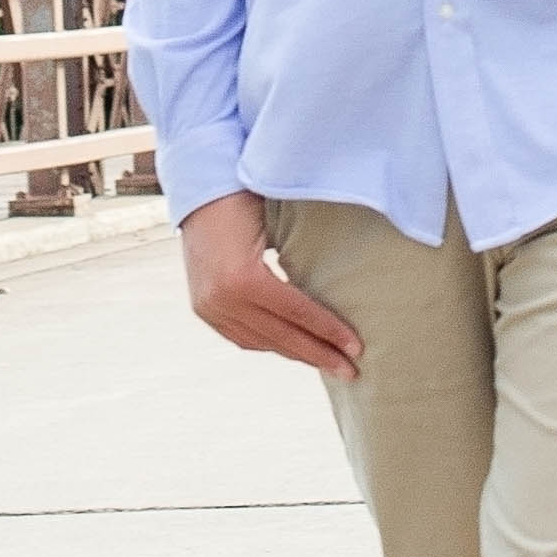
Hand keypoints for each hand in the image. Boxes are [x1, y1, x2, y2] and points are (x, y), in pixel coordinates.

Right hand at [178, 189, 362, 375]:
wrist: (200, 184)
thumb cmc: (249, 194)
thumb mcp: (278, 225)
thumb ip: (300, 260)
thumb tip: (340, 291)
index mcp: (242, 277)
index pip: (296, 312)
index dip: (328, 331)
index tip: (356, 348)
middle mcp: (221, 298)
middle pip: (280, 335)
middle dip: (318, 354)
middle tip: (350, 371)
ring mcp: (208, 306)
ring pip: (261, 342)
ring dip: (295, 353)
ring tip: (326, 361)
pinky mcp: (203, 307)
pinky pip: (241, 337)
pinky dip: (269, 344)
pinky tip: (291, 347)